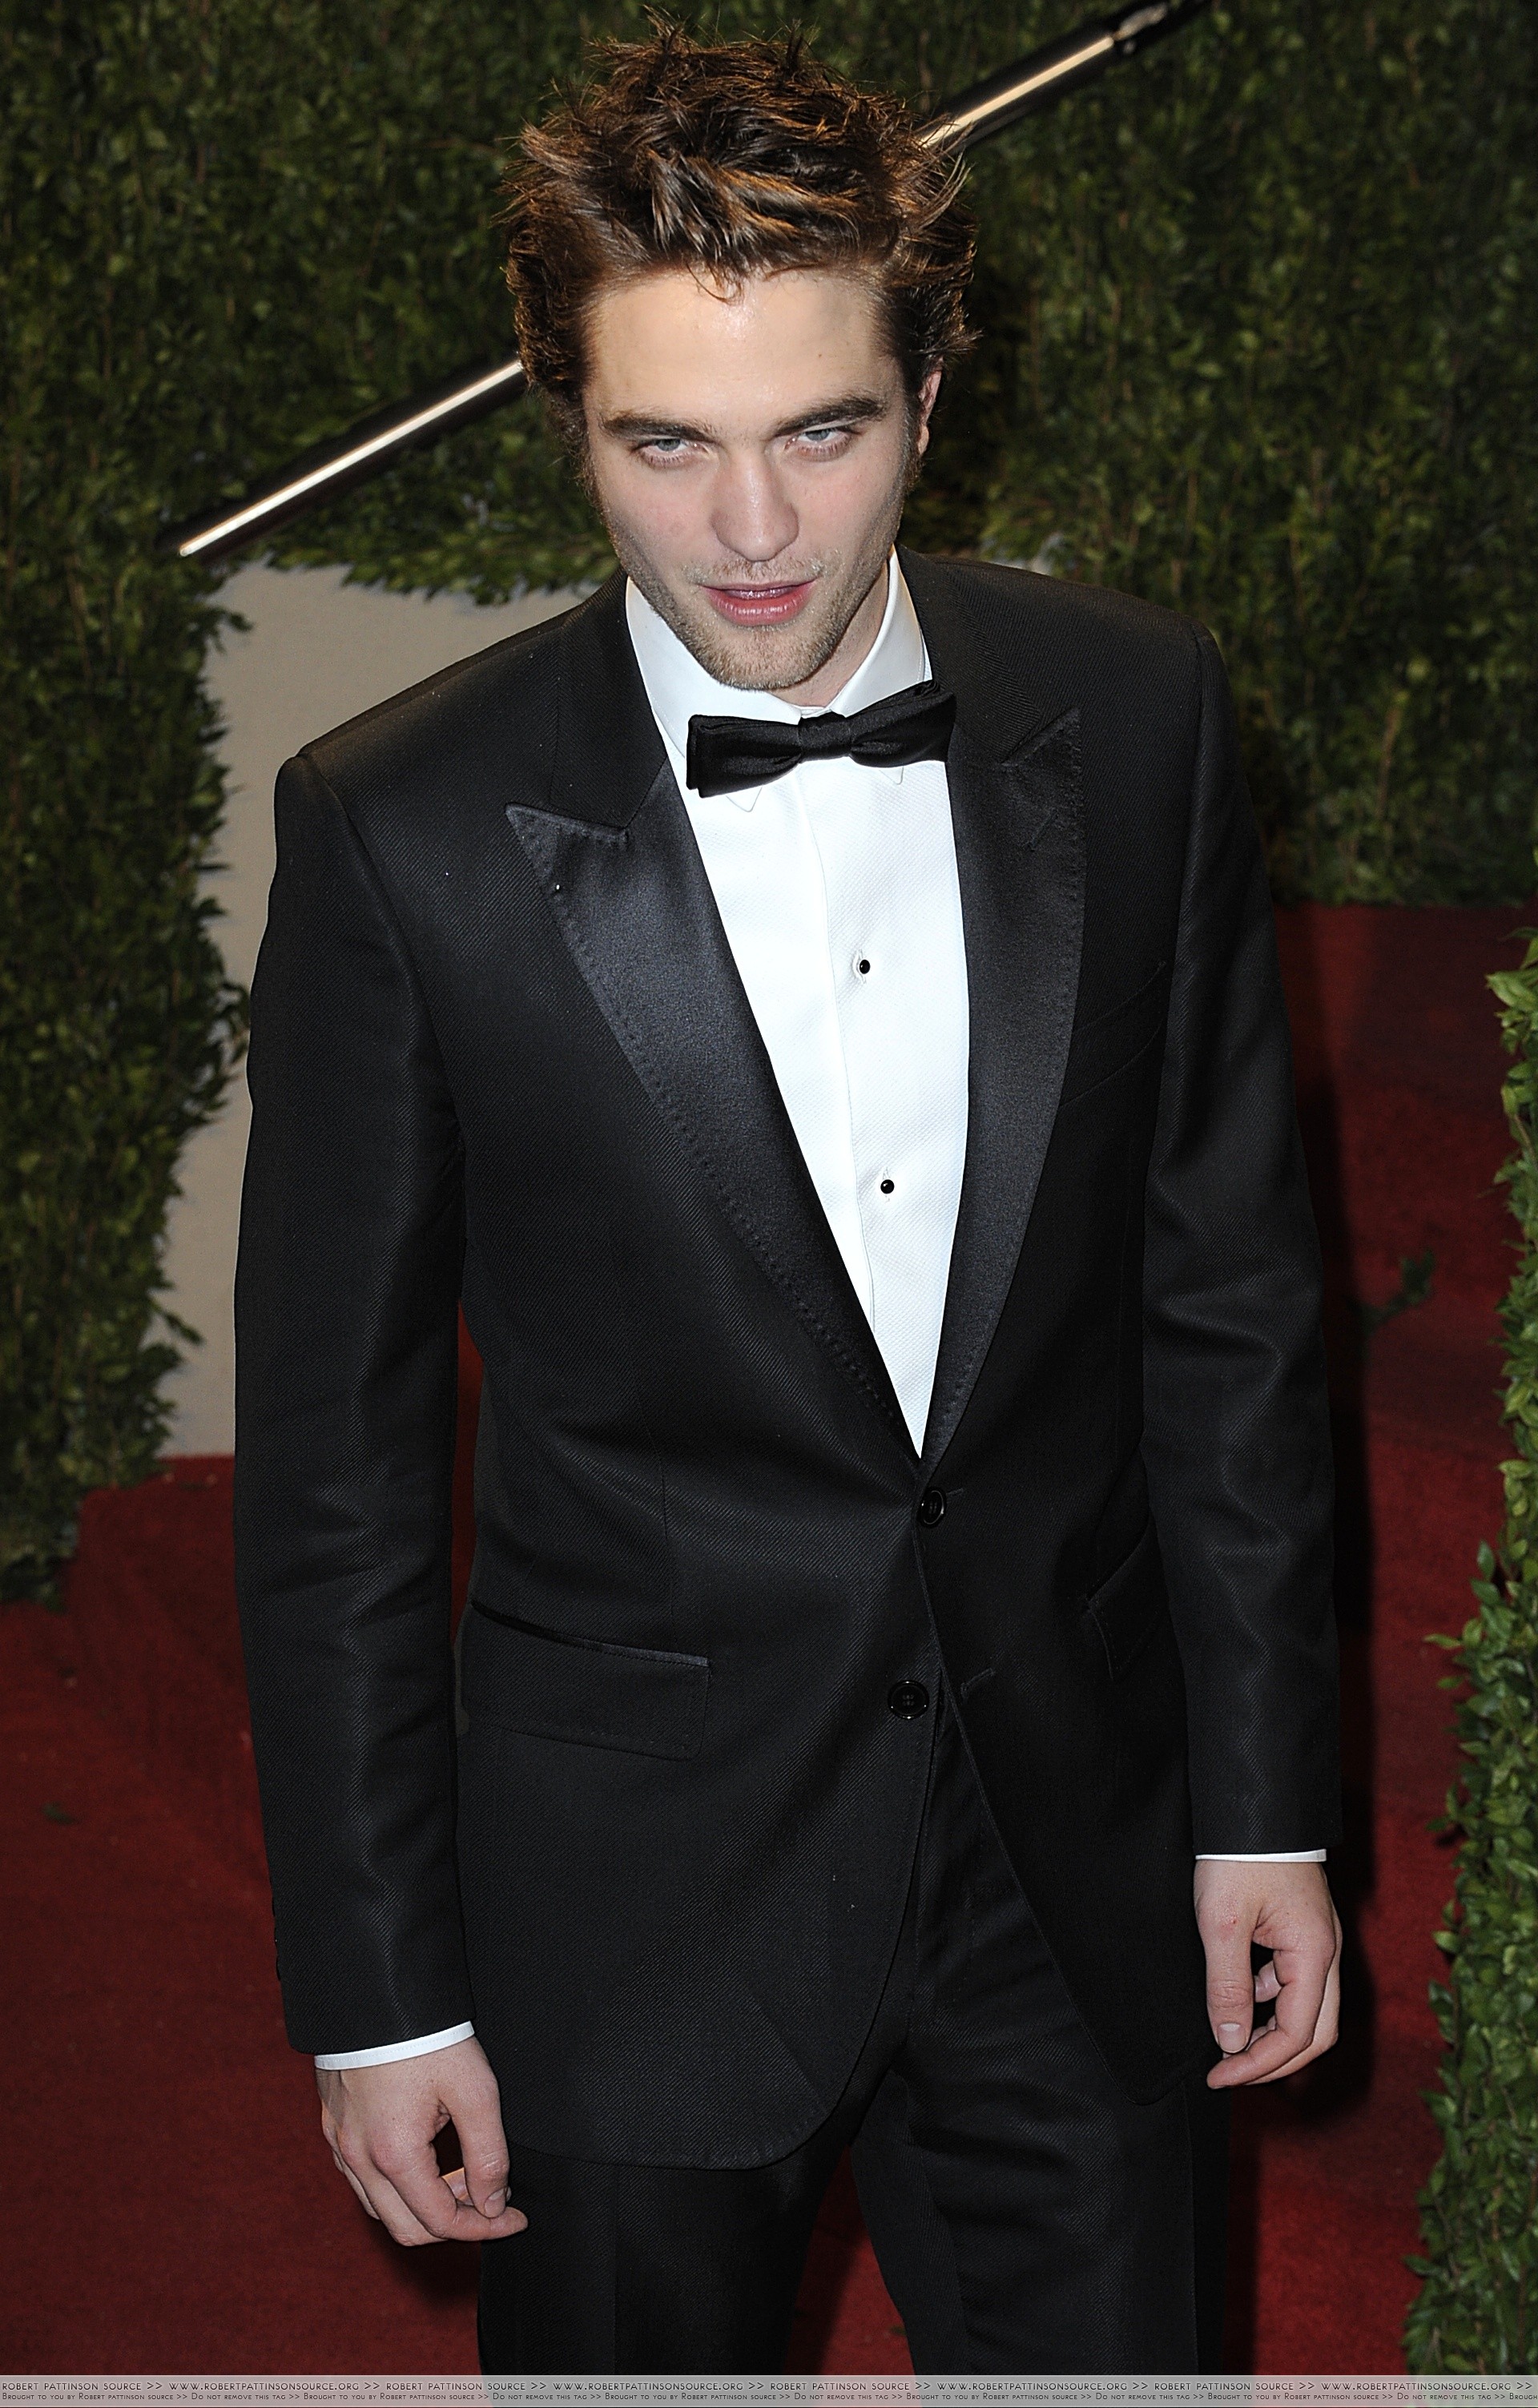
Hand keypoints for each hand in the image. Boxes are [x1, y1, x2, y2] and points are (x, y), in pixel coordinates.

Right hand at [315, 2035, 528, 2244]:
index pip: (441, 2223)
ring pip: (381, 2207)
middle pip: (407, 2228)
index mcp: (394, 2156)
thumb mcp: (475, 2092)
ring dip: (424, 2205)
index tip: (515, 2217)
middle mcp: (358, 2159)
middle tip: (489, 2195)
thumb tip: (493, 2205)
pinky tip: (425, 2156)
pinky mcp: (334, 2125)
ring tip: (461, 2173)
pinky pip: (361, 2179)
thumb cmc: (429, 2036)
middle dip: (455, 2222)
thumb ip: (488, 2156)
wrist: (377, 1990)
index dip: (485, 2227)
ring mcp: (340, 2143)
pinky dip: (396, 2185)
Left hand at [1194, 1860, 1341, 2088]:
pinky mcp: (1303, 1929)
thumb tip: (1230, 2041)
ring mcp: (1318, 1940)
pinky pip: (1293, 1981)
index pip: (1297, 2034)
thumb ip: (1228, 1985)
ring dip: (1272, 2033)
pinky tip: (1239, 1995)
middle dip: (1272, 2060)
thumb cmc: (1239, 1856)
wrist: (1254, 1804)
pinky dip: (1269, 2001)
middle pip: (1314, 2032)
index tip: (1219, 2073)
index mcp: (1314, 1955)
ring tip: (1228, 2041)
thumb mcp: (1222, 1924)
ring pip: (1307, 2009)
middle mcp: (1326, 1952)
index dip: (1258, 2063)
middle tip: (1228, 2072)